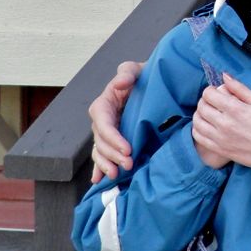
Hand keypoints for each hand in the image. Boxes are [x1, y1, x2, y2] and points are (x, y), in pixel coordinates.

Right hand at [89, 61, 144, 182]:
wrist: (151, 85)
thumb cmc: (143, 76)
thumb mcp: (136, 70)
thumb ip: (127, 72)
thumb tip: (121, 81)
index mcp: (104, 104)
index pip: (104, 124)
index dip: (113, 138)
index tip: (127, 149)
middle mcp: (102, 120)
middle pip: (102, 142)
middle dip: (113, 155)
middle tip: (129, 164)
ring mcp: (107, 132)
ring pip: (101, 151)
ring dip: (107, 164)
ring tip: (117, 175)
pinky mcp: (113, 140)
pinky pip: (103, 155)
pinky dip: (100, 168)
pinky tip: (99, 180)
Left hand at [192, 73, 250, 174]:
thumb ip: (240, 88)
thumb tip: (225, 76)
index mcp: (236, 109)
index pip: (209, 94)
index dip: (211, 90)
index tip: (218, 92)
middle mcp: (225, 124)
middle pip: (202, 106)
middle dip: (205, 100)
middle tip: (214, 102)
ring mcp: (220, 138)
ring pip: (197, 121)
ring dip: (200, 114)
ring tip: (210, 113)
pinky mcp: (219, 149)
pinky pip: (198, 137)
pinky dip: (198, 129)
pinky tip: (208, 126)